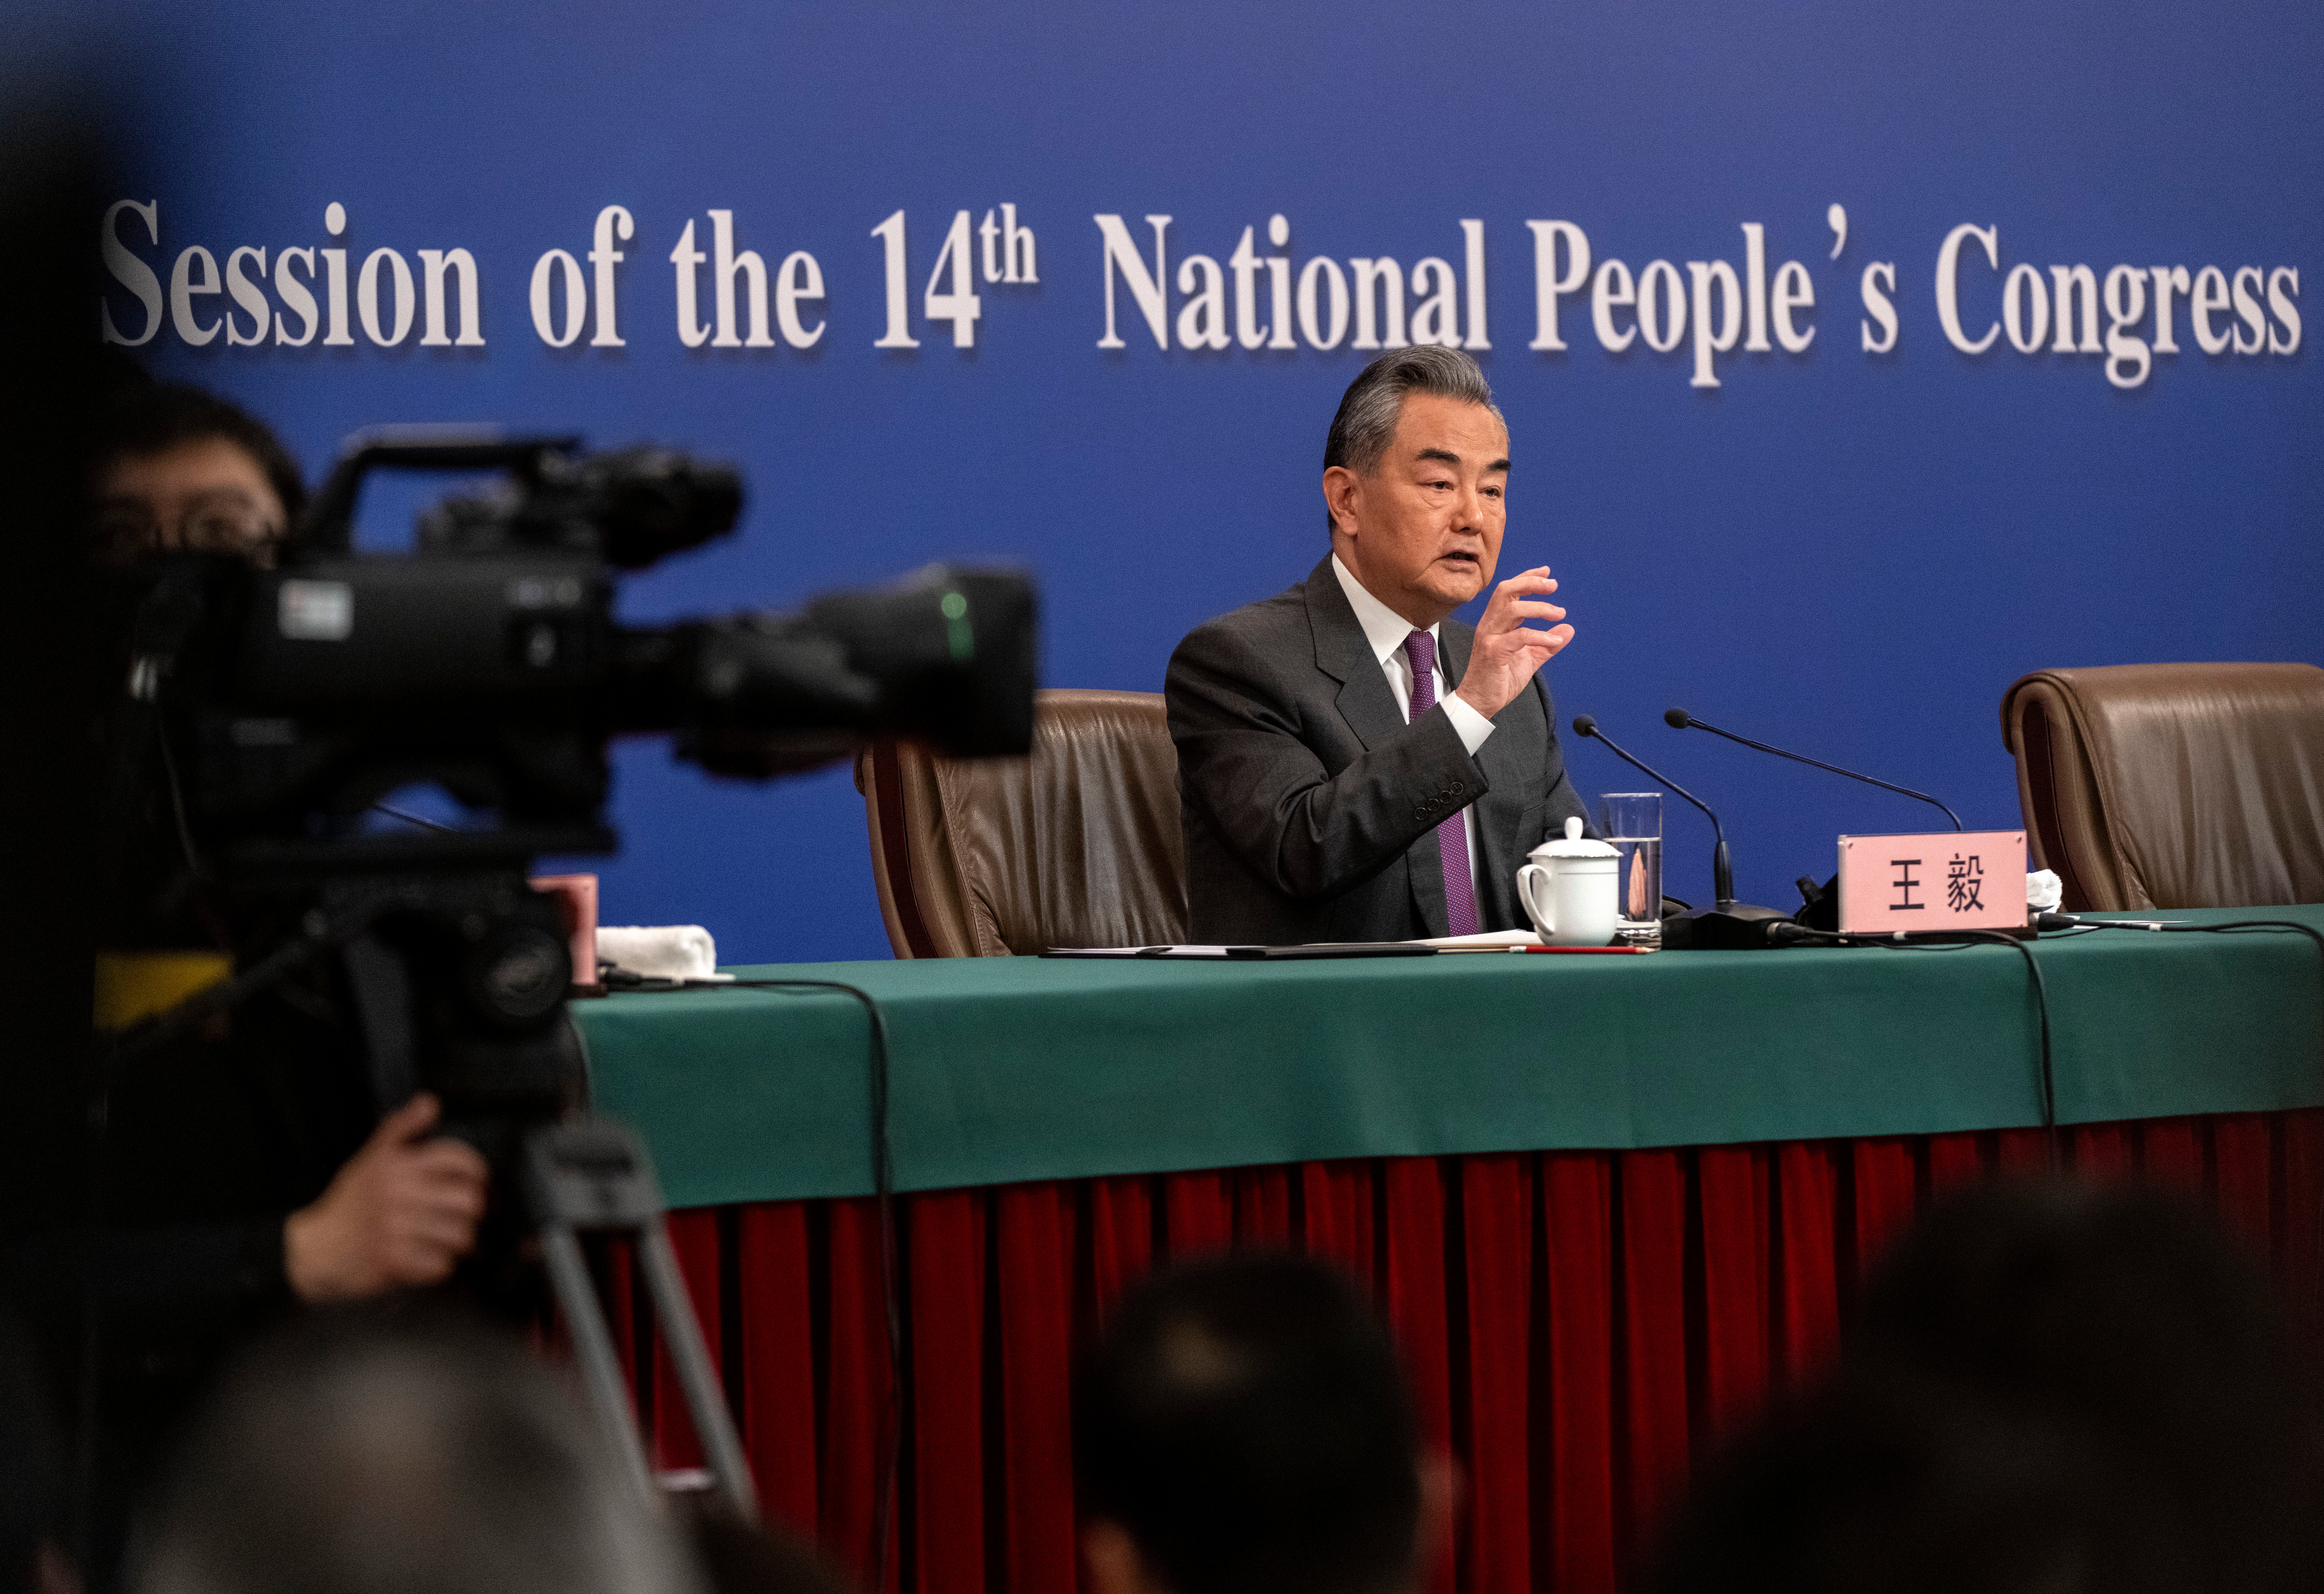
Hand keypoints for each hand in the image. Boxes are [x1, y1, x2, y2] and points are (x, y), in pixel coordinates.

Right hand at [284, 1092, 488, 1302]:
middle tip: (466, 1215)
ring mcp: (393, 1228)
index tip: (478, 1183)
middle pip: (468, 1200)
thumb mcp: (371, 1158)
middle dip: (474, 1211)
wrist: (313, 1248)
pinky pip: (441, 1264)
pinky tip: (429, 1258)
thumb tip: (429, 1102)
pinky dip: (440, 1265)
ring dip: (460, 1241)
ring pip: (460, 1234)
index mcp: (394, 1164)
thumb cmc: (349, 1204)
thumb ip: (402, 1128)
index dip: (478, 1172)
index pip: (459, 1159)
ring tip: (448, 1239)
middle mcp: (395, 1193)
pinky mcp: (391, 1261)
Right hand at [1453, 568, 1572, 719]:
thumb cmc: (1499, 679)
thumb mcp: (1529, 659)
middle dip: (1531, 583)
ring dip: (1540, 607)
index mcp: (1495, 623)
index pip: (1509, 590)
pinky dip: (1541, 636)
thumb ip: (1547, 644)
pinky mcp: (1493, 653)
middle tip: (1554, 585)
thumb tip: (1568, 630)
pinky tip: (1556, 642)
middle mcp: (1490, 625)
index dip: (1527, 577)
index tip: (1547, 572)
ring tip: (1560, 613)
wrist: (1480, 702)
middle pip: (1506, 591)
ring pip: (1512, 608)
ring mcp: (1489, 637)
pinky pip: (1520, 637)